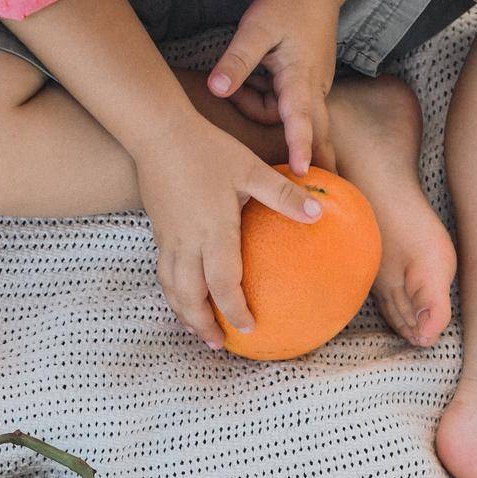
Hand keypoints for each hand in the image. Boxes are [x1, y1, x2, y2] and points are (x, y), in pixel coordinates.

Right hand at [136, 111, 321, 347]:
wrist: (157, 132)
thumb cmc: (207, 149)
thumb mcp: (250, 170)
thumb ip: (283, 195)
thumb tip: (318, 213)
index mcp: (214, 231)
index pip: (224, 284)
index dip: (236, 310)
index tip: (249, 327)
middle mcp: (188, 242)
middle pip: (191, 297)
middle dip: (204, 325)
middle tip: (220, 344)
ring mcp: (169, 239)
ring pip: (173, 289)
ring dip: (185, 314)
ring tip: (199, 331)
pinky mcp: (159, 231)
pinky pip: (164, 274)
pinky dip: (173, 294)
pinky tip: (184, 298)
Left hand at [206, 0, 340, 173]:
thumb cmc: (285, 5)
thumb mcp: (256, 29)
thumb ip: (236, 61)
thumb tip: (215, 90)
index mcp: (301, 78)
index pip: (301, 120)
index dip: (299, 147)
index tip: (300, 174)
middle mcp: (313, 89)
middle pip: (315, 133)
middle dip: (317, 161)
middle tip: (316, 193)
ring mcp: (312, 88)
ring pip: (290, 116)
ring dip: (265, 107)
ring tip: (252, 73)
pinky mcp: (307, 86)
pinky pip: (288, 106)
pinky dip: (269, 100)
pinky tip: (257, 78)